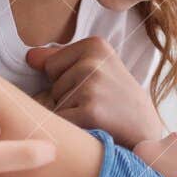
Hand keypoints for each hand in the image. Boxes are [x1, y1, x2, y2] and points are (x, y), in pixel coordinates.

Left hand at [26, 37, 166, 148]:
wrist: (146, 132)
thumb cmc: (116, 101)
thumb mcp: (96, 70)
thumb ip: (61, 59)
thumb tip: (30, 57)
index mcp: (95, 45)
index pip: (49, 64)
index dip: (65, 81)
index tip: (93, 87)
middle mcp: (93, 61)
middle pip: (50, 84)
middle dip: (65, 98)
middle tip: (96, 104)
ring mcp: (92, 86)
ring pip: (51, 103)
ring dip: (67, 115)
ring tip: (96, 116)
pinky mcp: (89, 111)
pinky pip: (56, 121)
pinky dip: (68, 130)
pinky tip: (92, 128)